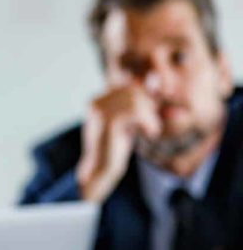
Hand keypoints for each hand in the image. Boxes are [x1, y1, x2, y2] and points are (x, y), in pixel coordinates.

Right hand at [76, 85, 160, 202]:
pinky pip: (138, 112)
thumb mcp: (130, 120)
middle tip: (150, 126)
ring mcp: (100, 112)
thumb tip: (155, 78)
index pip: (130, 86)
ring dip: (150, 115)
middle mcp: (95, 102)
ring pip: (137, 99)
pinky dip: (149, 123)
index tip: (154, 114)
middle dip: (149, 106)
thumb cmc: (116, 147)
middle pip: (135, 90)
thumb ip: (141, 101)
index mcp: (97, 100)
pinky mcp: (109, 123)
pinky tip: (149, 135)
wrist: (101, 171)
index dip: (147, 98)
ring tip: (150, 130)